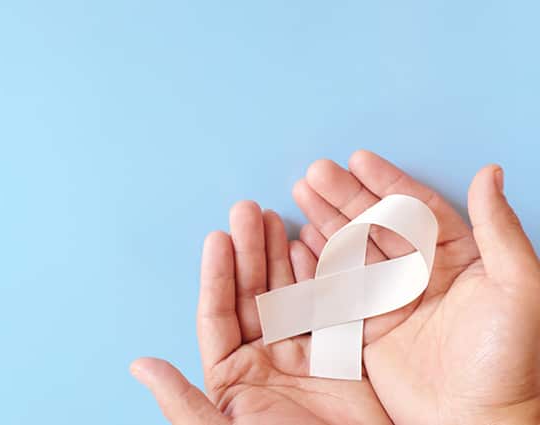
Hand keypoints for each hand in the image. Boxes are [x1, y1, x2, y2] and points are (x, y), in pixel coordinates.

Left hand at [130, 202, 391, 423]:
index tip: (217, 237)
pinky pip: (329, 307)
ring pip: (288, 292)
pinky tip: (310, 247)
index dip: (218, 274)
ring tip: (275, 217)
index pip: (219, 314)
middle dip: (250, 251)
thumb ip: (181, 399)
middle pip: (253, 294)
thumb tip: (138, 365)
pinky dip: (322, 277)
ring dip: (280, 255)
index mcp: (231, 376)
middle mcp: (264, 360)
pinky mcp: (342, 356)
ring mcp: (303, 355)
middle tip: (248, 210)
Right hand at [292, 151, 539, 423]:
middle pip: (376, 224)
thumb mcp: (518, 285)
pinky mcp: (368, 328)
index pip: (416, 209)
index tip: (358, 159)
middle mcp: (422, 274)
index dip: (386, 182)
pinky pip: (338, 288)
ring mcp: (392, 300)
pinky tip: (301, 241)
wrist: (477, 421)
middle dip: (345, 196)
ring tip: (300, 192)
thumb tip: (489, 172)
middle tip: (315, 173)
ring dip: (327, 220)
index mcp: (459, 258)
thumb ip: (499, 227)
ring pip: (353, 249)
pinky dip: (318, 263)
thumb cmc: (509, 359)